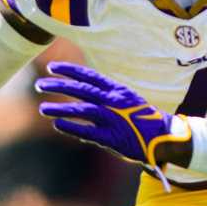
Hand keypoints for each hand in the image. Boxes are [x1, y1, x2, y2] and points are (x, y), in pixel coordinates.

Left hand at [35, 61, 189, 182]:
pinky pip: (88, 131)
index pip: (89, 76)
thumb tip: (84, 102)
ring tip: (42, 108)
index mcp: (117, 90)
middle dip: (59, 86)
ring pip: (81, 110)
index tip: (52, 68)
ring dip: (60, 108)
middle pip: (81, 90)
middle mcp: (113, 101)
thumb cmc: (144, 120)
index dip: (69, 70)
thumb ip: (106, 101)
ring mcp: (113, 119)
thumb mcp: (127, 103)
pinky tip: (57, 124)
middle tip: (40, 85)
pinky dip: (72, 127)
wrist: (165, 137)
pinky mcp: (113, 137)